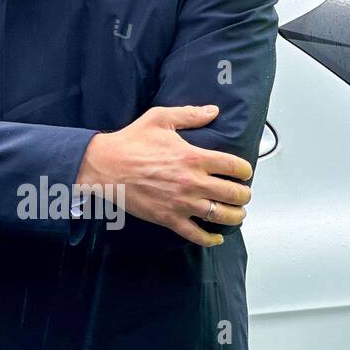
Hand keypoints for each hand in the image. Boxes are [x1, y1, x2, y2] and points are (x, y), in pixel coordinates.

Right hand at [76, 104, 252, 246]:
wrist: (104, 165)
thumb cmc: (129, 142)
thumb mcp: (159, 119)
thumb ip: (189, 114)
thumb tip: (213, 111)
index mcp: (193, 157)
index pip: (235, 166)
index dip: (245, 170)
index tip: (243, 171)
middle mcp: (192, 182)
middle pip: (235, 194)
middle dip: (243, 194)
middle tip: (242, 193)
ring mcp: (181, 203)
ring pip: (222, 216)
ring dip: (235, 216)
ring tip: (236, 213)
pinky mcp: (168, 218)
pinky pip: (197, 235)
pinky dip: (211, 239)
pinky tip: (216, 236)